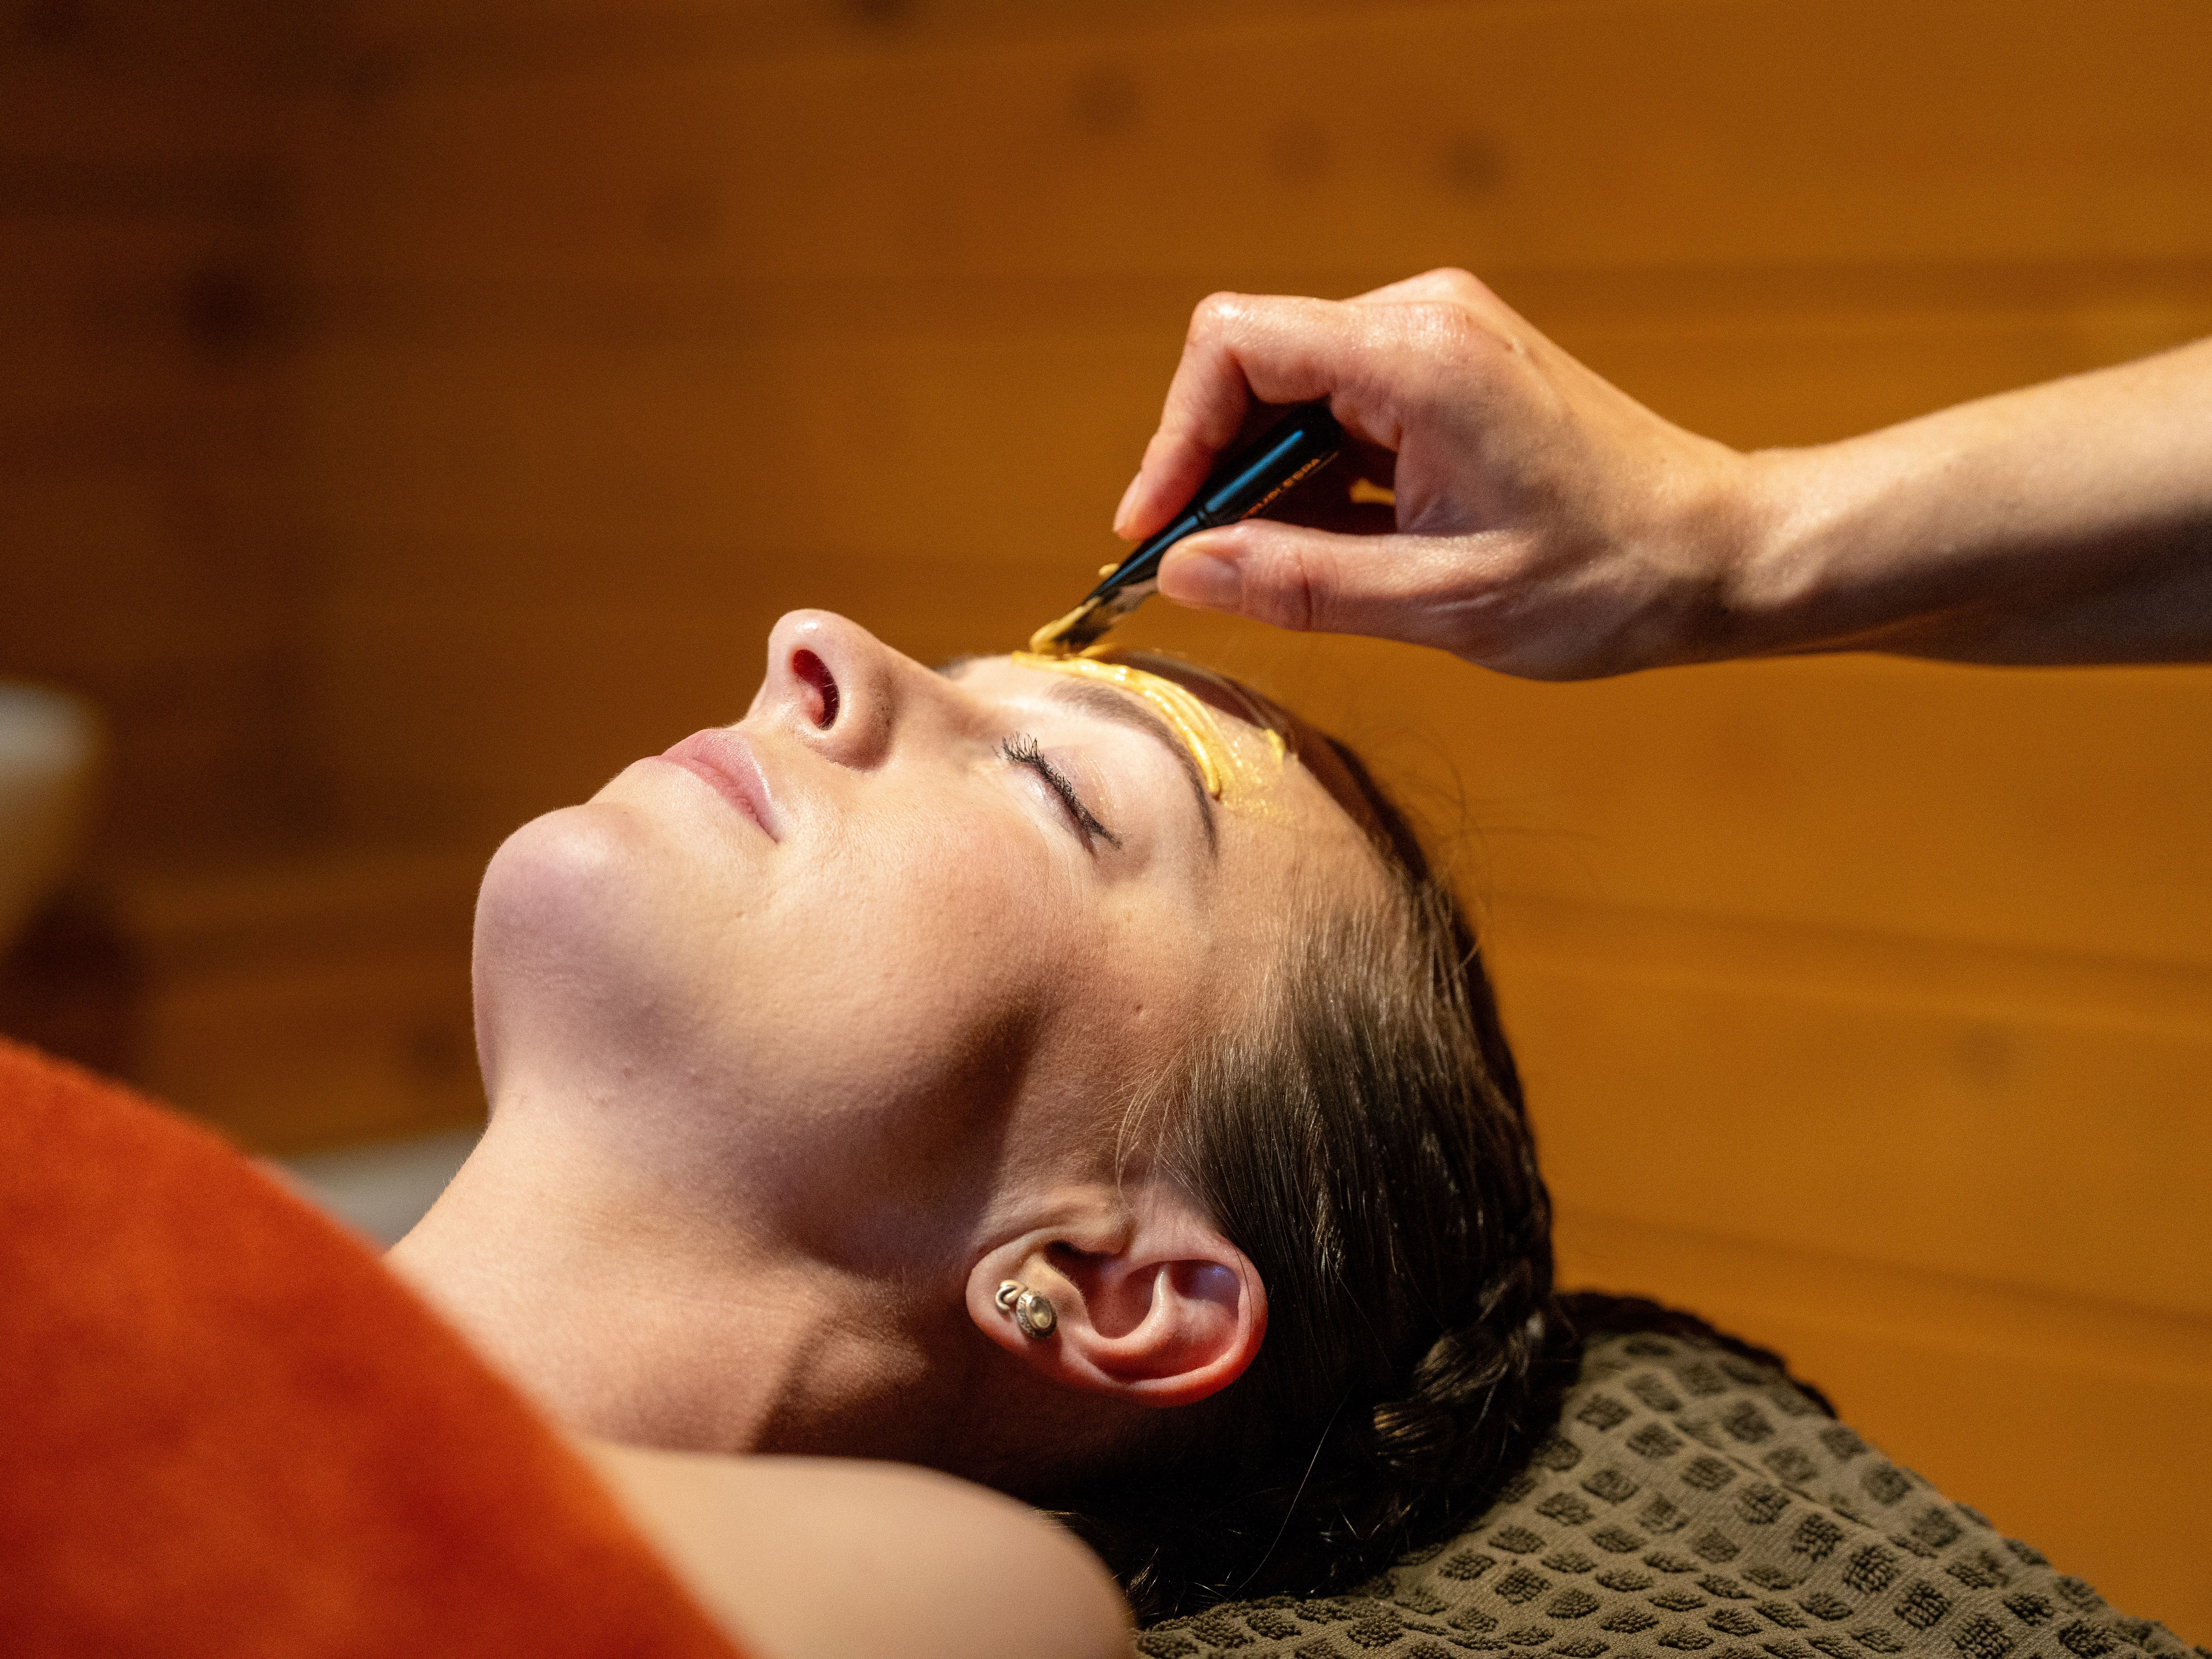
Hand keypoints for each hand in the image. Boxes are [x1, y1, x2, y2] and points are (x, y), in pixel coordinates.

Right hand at [1116, 269, 1756, 679]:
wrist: (1719, 554)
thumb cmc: (1605, 580)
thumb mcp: (1439, 602)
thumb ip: (1299, 583)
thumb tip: (1184, 572)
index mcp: (1416, 358)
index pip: (1236, 350)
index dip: (1175, 440)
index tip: (1156, 532)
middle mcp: (1421, 321)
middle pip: (1254, 365)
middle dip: (1208, 467)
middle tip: (1191, 567)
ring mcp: (1438, 340)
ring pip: (1292, 390)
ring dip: (1258, 478)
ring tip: (1252, 570)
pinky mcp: (1450, 373)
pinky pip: (1341, 409)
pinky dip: (1309, 475)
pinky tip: (1310, 546)